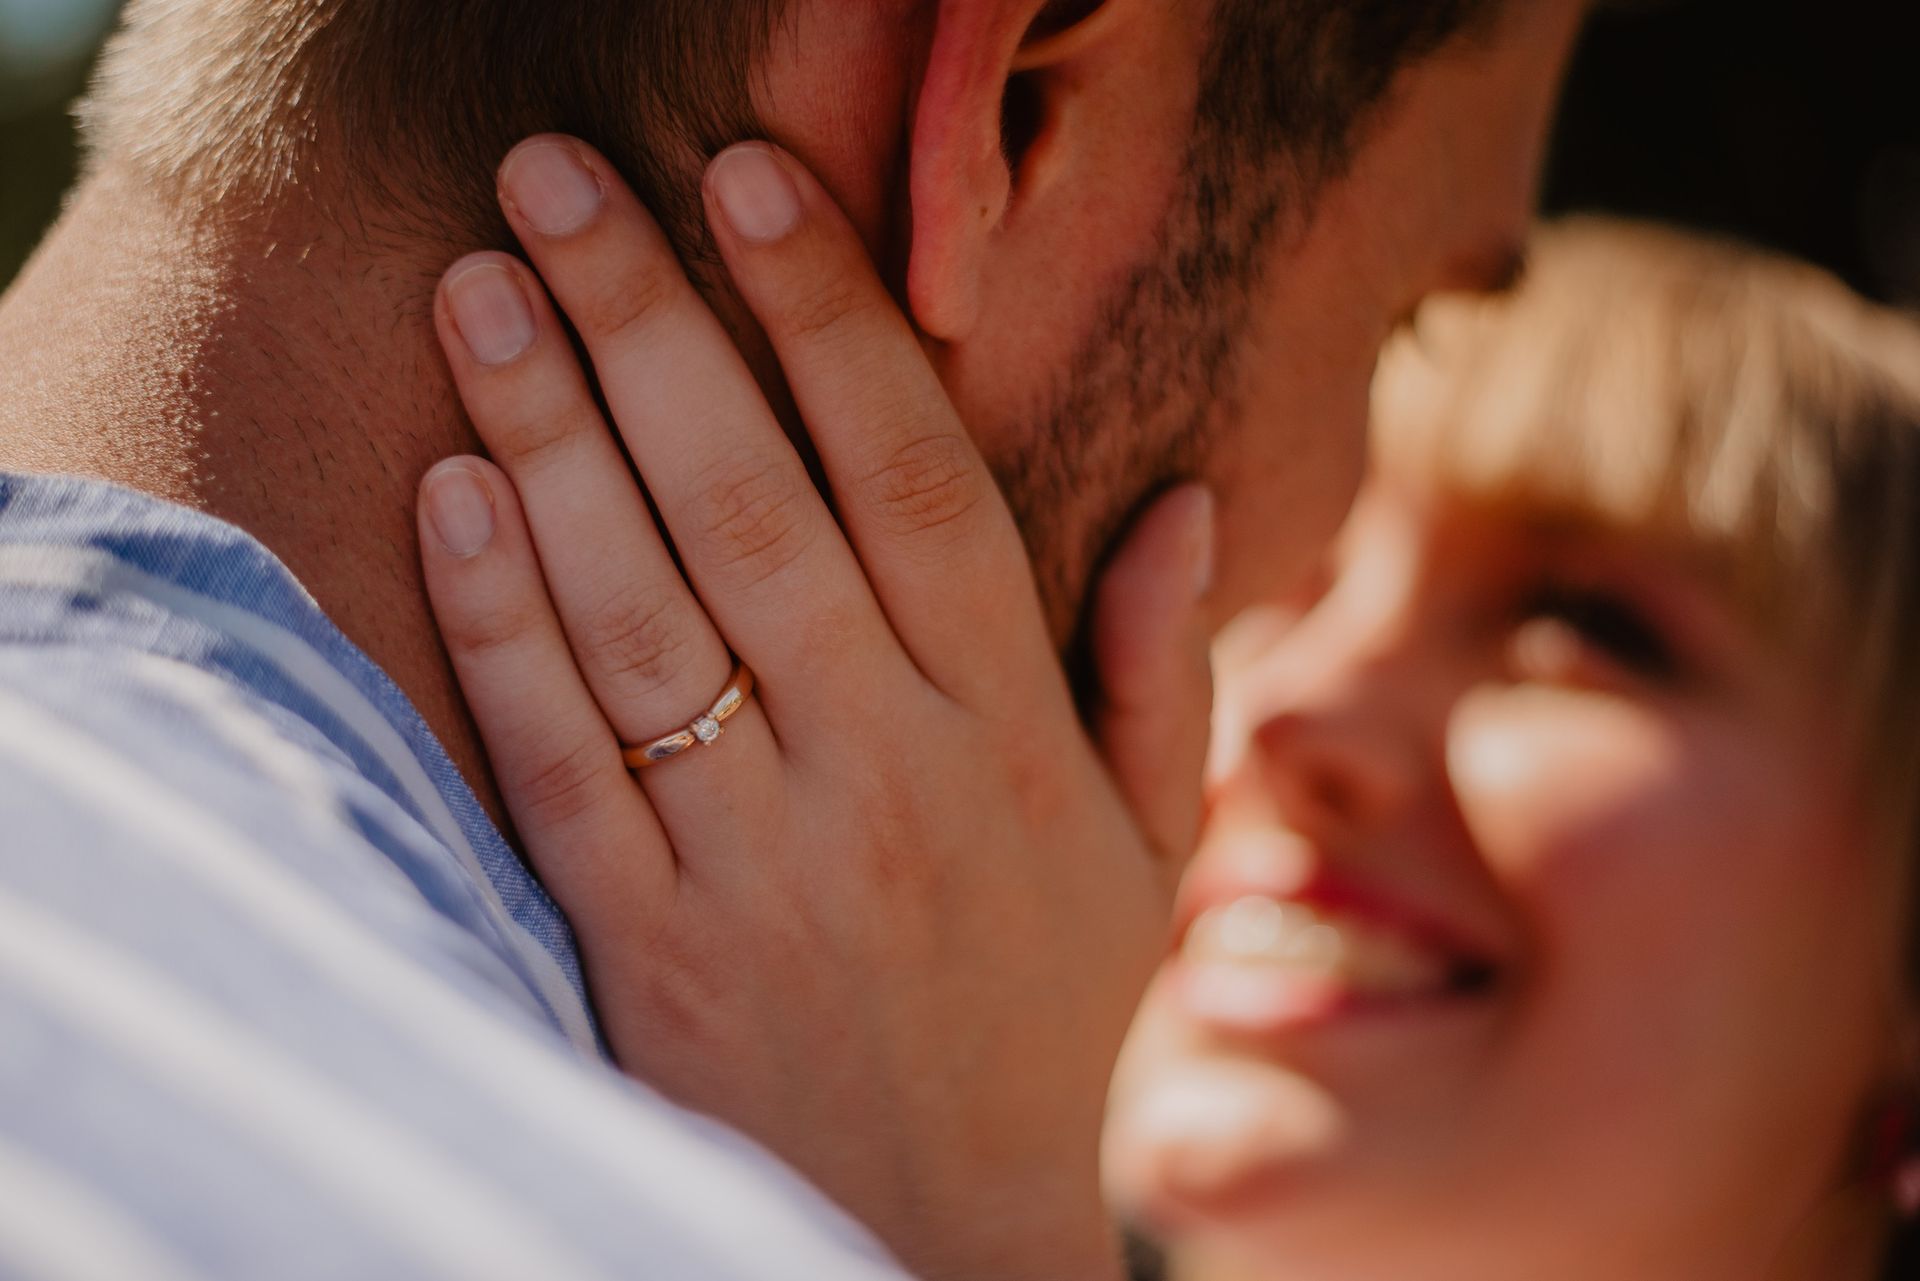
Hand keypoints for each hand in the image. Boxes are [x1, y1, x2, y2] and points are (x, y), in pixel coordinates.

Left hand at [416, 136, 1214, 1280]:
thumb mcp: (1143, 853)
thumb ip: (1161, 671)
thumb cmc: (1043, 1024)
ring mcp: (754, 854)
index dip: (829, 316)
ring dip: (552, 438)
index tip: (750, 182)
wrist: (933, 1237)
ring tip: (482, 288)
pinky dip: (502, 624)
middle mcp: (882, 771)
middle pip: (752, 509)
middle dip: (650, 324)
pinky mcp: (644, 939)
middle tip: (559, 179)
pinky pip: (565, 759)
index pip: (913, 478)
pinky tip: (458, 493)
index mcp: (1007, 730)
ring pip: (642, 613)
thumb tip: (1185, 502)